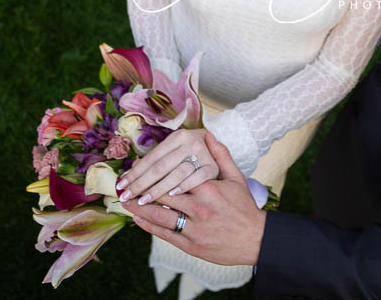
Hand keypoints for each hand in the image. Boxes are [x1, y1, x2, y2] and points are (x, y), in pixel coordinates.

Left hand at [126, 131, 265, 266]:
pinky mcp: (191, 245)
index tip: (140, 168)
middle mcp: (199, 208)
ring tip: (125, 202)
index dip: (155, 172)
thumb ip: (221, 156)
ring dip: (140, 208)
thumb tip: (210, 135)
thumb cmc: (244, 208)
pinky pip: (165, 234)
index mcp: (208, 189)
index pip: (175, 176)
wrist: (256, 239)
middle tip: (126, 185)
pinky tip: (138, 219)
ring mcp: (194, 228)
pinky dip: (149, 226)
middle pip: (163, 195)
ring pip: (160, 215)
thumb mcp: (236, 178)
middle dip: (142, 189)